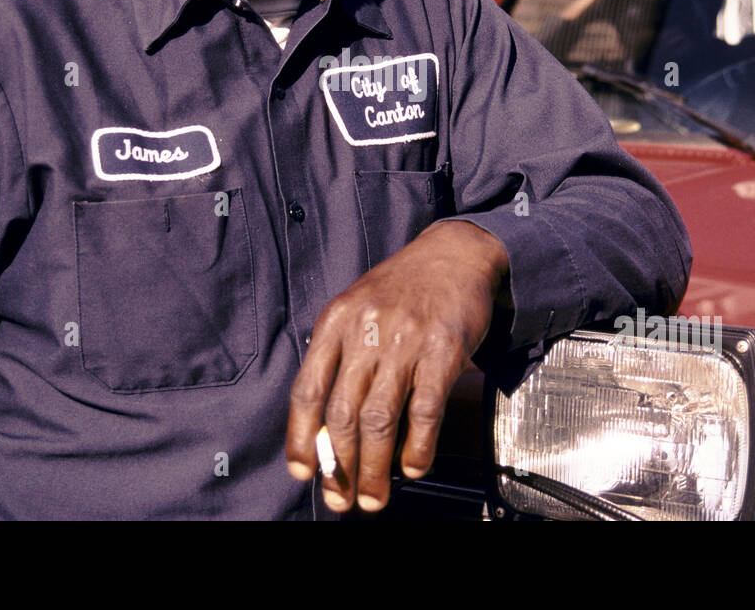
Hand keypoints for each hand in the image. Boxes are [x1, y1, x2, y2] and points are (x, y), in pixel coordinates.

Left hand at [285, 220, 508, 512]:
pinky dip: (418, 447)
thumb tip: (326, 430)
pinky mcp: (444, 349)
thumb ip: (340, 360)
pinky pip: (425, 410)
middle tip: (343, 499)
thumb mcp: (358, 310)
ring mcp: (405, 339)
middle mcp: (366, 330)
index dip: (301, 437)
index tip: (302, 472)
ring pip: (380, 419)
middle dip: (340, 466)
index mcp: (336, 321)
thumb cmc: (401, 291)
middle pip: (344, 413)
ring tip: (374, 498)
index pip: (308, 388)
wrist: (454, 255)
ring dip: (374, 468)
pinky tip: (414, 468)